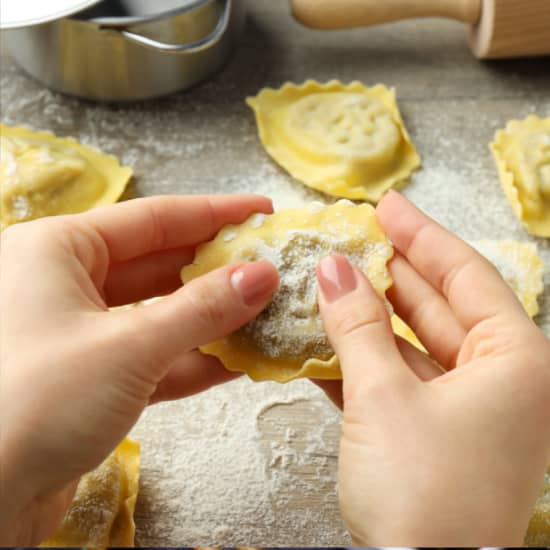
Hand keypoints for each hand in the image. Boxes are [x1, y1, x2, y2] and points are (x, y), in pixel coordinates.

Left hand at [0, 195, 278, 544]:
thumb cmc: (32, 403)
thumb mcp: (129, 347)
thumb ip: (202, 310)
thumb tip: (263, 275)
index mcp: (57, 250)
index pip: (152, 219)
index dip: (213, 214)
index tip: (260, 212)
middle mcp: (64, 285)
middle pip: (159, 265)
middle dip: (216, 271)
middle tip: (269, 266)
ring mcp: (79, 335)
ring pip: (158, 315)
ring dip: (211, 320)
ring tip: (264, 314)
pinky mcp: (90, 380)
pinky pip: (152, 357)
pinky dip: (192, 360)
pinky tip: (237, 360)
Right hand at [315, 191, 549, 545]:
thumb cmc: (421, 492)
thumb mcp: (383, 396)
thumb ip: (356, 326)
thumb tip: (332, 270)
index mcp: (516, 361)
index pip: (466, 275)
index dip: (421, 236)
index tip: (386, 207)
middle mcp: (502, 380)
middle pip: (439, 306)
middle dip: (390, 275)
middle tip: (352, 242)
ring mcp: (468, 407)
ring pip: (413, 343)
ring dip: (368, 318)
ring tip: (330, 285)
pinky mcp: (436, 431)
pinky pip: (400, 379)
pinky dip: (364, 360)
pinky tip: (328, 341)